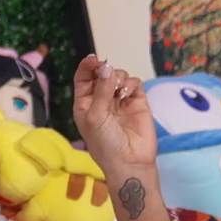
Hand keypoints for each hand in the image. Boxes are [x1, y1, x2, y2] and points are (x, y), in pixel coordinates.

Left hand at [73, 55, 156, 172]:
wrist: (129, 161)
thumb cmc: (105, 142)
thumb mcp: (96, 116)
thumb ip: (101, 90)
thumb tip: (107, 66)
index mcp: (85, 103)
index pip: (84, 78)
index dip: (87, 67)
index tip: (93, 59)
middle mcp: (101, 100)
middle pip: (102, 74)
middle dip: (104, 70)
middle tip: (108, 73)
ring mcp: (120, 100)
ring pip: (118, 77)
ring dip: (117, 78)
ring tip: (117, 91)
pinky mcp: (137, 102)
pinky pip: (134, 84)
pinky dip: (130, 85)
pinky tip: (126, 95)